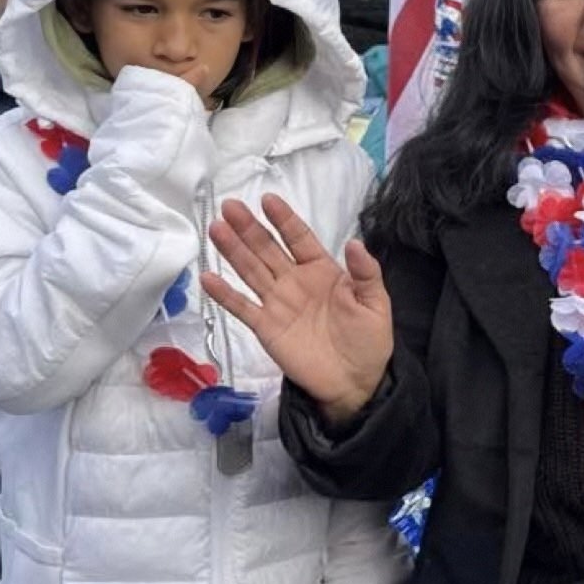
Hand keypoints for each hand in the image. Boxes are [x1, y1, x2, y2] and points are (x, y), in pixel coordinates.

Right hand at [201, 193, 392, 422]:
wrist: (355, 382)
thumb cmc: (368, 339)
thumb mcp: (375, 303)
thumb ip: (366, 273)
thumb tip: (354, 242)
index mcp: (322, 270)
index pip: (299, 238)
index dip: (284, 219)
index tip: (268, 200)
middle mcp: (295, 281)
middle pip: (268, 249)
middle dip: (249, 228)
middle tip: (230, 206)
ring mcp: (278, 303)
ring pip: (251, 271)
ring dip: (233, 250)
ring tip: (216, 229)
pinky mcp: (266, 327)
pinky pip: (242, 307)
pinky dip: (224, 294)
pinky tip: (208, 278)